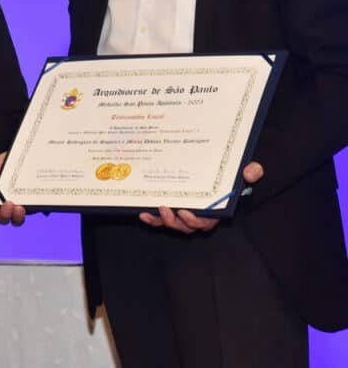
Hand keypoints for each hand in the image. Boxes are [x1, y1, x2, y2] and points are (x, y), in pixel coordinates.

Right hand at [0, 152, 25, 225]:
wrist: (22, 156)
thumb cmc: (3, 162)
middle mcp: (4, 205)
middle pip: (2, 219)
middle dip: (4, 214)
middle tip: (8, 203)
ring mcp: (18, 206)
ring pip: (16, 221)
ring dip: (16, 217)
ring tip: (19, 207)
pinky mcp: (31, 204)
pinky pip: (30, 213)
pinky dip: (29, 211)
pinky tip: (28, 201)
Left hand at [139, 161, 263, 233]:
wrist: (222, 168)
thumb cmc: (234, 172)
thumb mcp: (247, 169)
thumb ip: (253, 171)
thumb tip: (250, 173)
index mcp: (216, 210)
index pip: (207, 223)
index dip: (195, 221)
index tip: (185, 212)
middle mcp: (200, 215)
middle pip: (186, 226)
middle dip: (175, 222)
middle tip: (165, 209)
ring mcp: (185, 212)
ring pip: (173, 224)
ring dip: (162, 220)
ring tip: (152, 211)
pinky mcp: (173, 208)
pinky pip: (162, 218)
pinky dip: (153, 219)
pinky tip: (142, 213)